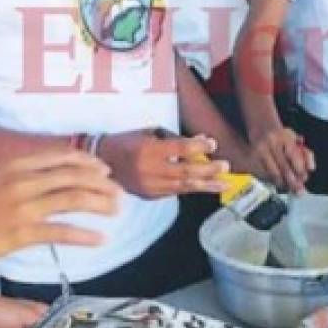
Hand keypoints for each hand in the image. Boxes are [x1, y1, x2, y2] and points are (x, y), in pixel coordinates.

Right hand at [0, 151, 121, 267]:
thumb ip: (25, 172)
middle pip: (74, 176)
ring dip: (100, 204)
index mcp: (16, 164)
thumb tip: (58, 173)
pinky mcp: (21, 233)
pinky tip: (99, 238)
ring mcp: (22, 206)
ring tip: (115, 212)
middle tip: (118, 194)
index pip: (63, 157)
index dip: (89, 163)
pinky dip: (85, 235)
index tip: (105, 172)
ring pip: (73, 199)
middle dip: (102, 185)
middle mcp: (22, 180)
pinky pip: (61, 231)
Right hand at [98, 130, 228, 198]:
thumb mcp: (149, 133)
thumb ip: (175, 138)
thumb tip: (202, 141)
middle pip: (185, 171)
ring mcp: (149, 185)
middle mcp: (149, 169)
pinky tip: (206, 187)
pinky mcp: (150, 195)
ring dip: (206, 185)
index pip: (180, 149)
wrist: (101, 163)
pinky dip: (191, 188)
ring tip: (224, 183)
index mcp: (148, 150)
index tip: (213, 144)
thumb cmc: (127, 142)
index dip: (198, 147)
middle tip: (225, 166)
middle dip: (208, 170)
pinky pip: (175, 192)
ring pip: (183, 186)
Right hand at [249, 125, 313, 191]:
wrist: (261, 127)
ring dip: (283, 183)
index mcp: (284, 137)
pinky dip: (272, 181)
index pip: (294, 156)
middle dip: (293, 182)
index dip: (300, 169)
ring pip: (273, 173)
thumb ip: (305, 152)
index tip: (304, 178)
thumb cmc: (281, 135)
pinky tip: (278, 183)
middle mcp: (272, 143)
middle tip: (299, 190)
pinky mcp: (253, 158)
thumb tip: (311, 168)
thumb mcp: (295, 138)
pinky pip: (264, 174)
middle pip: (284, 168)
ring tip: (289, 188)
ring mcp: (260, 151)